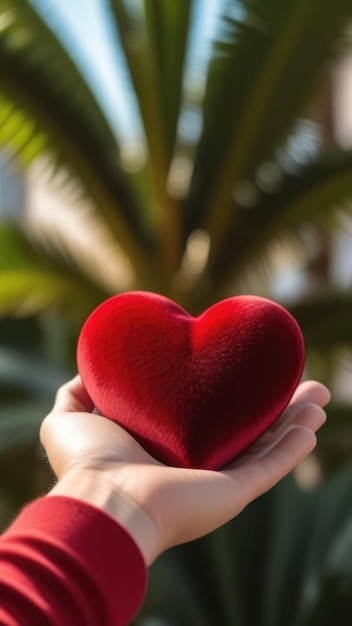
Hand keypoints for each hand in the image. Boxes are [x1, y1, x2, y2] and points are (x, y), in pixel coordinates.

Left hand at [40, 376, 329, 565]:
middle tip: (299, 382)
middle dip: (277, 406)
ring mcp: (218, 481)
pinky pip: (271, 467)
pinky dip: (293, 448)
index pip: (208, 419)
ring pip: (268, 446)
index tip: (245, 371)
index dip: (230, 397)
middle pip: (248, 430)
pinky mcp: (232, 494)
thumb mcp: (69, 416)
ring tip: (318, 395)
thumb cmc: (86, 462)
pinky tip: (311, 424)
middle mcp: (196, 465)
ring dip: (295, 421)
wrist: (103, 502)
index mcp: (167, 447)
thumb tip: (90, 372)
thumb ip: (76, 391)